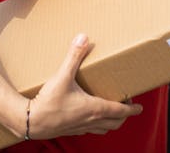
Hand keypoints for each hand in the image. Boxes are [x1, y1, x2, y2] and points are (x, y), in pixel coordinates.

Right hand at [26, 33, 142, 138]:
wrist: (30, 122)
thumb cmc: (47, 102)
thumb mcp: (62, 76)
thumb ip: (73, 56)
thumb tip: (83, 38)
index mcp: (94, 108)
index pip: (120, 111)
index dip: (132, 109)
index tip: (139, 107)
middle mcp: (90, 121)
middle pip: (115, 123)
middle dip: (124, 116)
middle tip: (127, 106)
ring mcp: (81, 128)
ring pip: (104, 129)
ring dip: (111, 122)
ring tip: (112, 112)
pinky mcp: (71, 131)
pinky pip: (90, 131)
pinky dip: (97, 125)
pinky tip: (90, 117)